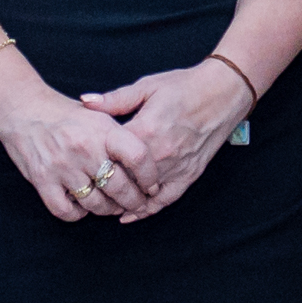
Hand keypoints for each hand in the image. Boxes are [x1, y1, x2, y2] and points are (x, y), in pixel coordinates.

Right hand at [0, 59, 157, 223]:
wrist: (22, 107)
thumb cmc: (64, 113)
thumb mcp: (98, 113)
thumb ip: (121, 135)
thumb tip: (147, 162)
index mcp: (103, 129)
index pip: (138, 156)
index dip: (150, 177)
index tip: (152, 185)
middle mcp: (84, 148)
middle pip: (120, 187)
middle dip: (134, 201)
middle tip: (137, 203)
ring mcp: (62, 166)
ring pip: (96, 204)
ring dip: (108, 210)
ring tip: (111, 206)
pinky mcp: (43, 180)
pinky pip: (66, 211)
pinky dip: (77, 213)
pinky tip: (81, 206)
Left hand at [79, 62, 256, 218]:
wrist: (222, 92)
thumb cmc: (183, 86)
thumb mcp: (146, 86)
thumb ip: (115, 99)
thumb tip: (84, 101)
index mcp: (145, 130)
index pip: (110, 155)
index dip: (93, 159)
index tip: (80, 161)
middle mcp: (160, 154)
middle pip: (124, 179)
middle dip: (104, 184)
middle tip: (85, 187)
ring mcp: (176, 168)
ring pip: (142, 193)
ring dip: (122, 199)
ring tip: (102, 202)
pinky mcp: (189, 175)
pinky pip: (165, 199)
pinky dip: (147, 210)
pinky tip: (131, 215)